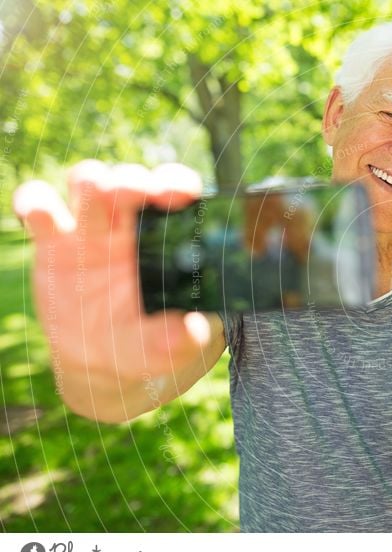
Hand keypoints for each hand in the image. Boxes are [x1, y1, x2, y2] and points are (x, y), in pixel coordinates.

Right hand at [13, 161, 215, 419]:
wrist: (108, 365)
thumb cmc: (155, 343)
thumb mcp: (176, 346)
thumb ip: (185, 336)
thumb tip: (191, 330)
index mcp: (170, 238)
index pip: (177, 193)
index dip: (177, 184)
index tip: (181, 195)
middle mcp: (131, 226)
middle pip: (130, 181)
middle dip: (133, 181)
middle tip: (138, 193)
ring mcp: (90, 231)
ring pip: (87, 182)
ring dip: (92, 180)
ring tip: (99, 191)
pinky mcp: (52, 245)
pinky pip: (39, 208)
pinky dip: (35, 200)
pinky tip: (39, 212)